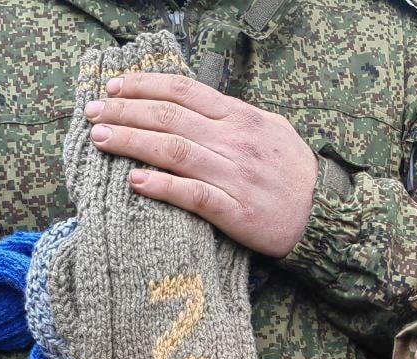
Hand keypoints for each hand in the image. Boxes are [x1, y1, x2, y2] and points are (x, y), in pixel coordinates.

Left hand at [85, 74, 317, 257]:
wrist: (324, 216)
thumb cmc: (295, 174)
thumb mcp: (272, 130)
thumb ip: (236, 117)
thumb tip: (199, 105)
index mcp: (240, 118)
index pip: (183, 91)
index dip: (144, 85)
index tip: (114, 87)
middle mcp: (234, 142)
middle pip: (169, 117)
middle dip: (125, 111)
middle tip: (92, 113)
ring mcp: (234, 176)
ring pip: (174, 151)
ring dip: (132, 143)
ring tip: (101, 140)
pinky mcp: (235, 211)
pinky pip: (192, 195)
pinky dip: (161, 187)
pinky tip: (135, 181)